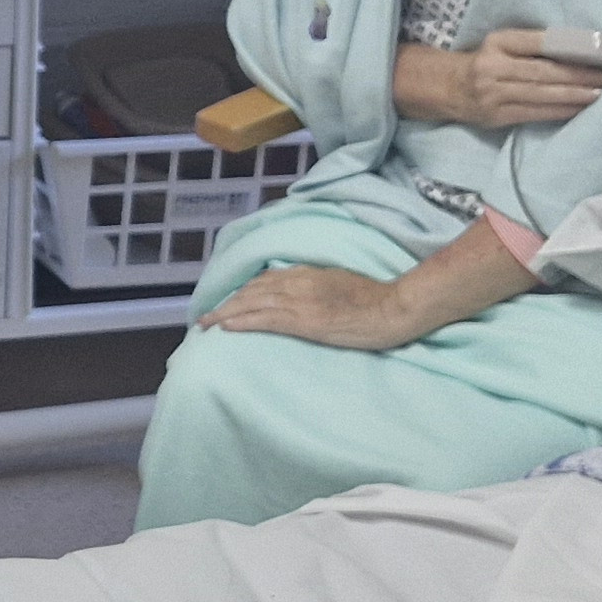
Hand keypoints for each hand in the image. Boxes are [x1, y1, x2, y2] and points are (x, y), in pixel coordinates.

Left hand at [199, 264, 428, 349]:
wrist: (396, 307)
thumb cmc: (375, 299)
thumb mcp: (339, 284)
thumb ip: (315, 286)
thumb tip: (296, 294)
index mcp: (307, 274)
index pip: (265, 281)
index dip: (242, 292)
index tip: (226, 302)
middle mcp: (299, 283)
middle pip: (252, 291)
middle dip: (226, 304)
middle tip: (205, 317)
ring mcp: (302, 301)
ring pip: (253, 304)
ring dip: (226, 313)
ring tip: (206, 324)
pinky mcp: (307, 321)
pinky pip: (267, 320)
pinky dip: (243, 322)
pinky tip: (226, 328)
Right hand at [436, 29, 601, 128]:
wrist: (448, 88)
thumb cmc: (487, 62)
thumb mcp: (501, 44)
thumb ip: (531, 45)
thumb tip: (579, 51)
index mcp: (497, 42)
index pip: (537, 41)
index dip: (568, 46)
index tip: (597, 50)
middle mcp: (493, 67)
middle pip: (543, 72)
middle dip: (578, 76)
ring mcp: (493, 94)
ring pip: (541, 95)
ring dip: (574, 96)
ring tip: (598, 94)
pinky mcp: (497, 116)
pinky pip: (535, 113)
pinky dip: (560, 111)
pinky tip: (578, 109)